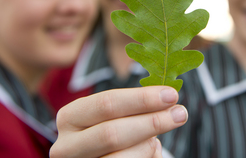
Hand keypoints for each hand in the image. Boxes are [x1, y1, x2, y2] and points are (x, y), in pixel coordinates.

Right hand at [50, 86, 186, 157]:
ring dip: (148, 146)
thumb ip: (136, 105)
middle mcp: (65, 146)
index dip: (141, 99)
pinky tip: (149, 153)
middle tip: (181, 114)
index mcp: (70, 117)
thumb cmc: (115, 131)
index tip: (171, 95)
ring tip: (157, 140)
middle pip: (112, 133)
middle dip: (151, 122)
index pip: (106, 104)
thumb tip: (168, 94)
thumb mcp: (118, 115)